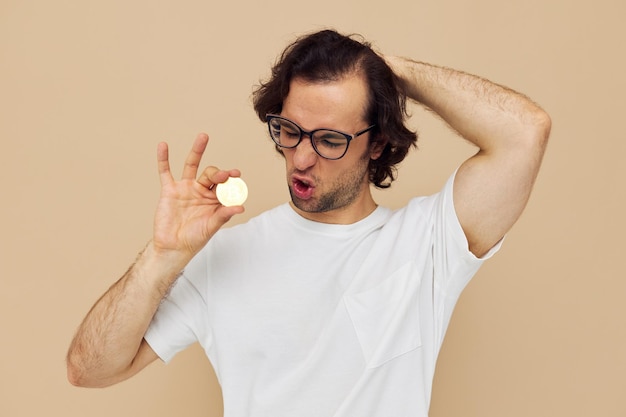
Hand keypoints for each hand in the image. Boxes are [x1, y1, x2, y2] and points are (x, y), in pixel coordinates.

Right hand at [152, 133, 243, 258]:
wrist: (173, 246)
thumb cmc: (195, 238)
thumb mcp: (212, 226)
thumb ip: (224, 215)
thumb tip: (241, 207)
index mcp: (214, 199)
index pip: (224, 185)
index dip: (230, 179)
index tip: (236, 174)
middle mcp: (201, 190)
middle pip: (211, 174)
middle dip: (218, 173)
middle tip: (223, 176)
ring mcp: (185, 188)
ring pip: (191, 165)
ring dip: (198, 150)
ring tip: (204, 136)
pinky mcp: (169, 190)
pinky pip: (165, 172)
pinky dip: (163, 159)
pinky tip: (163, 146)